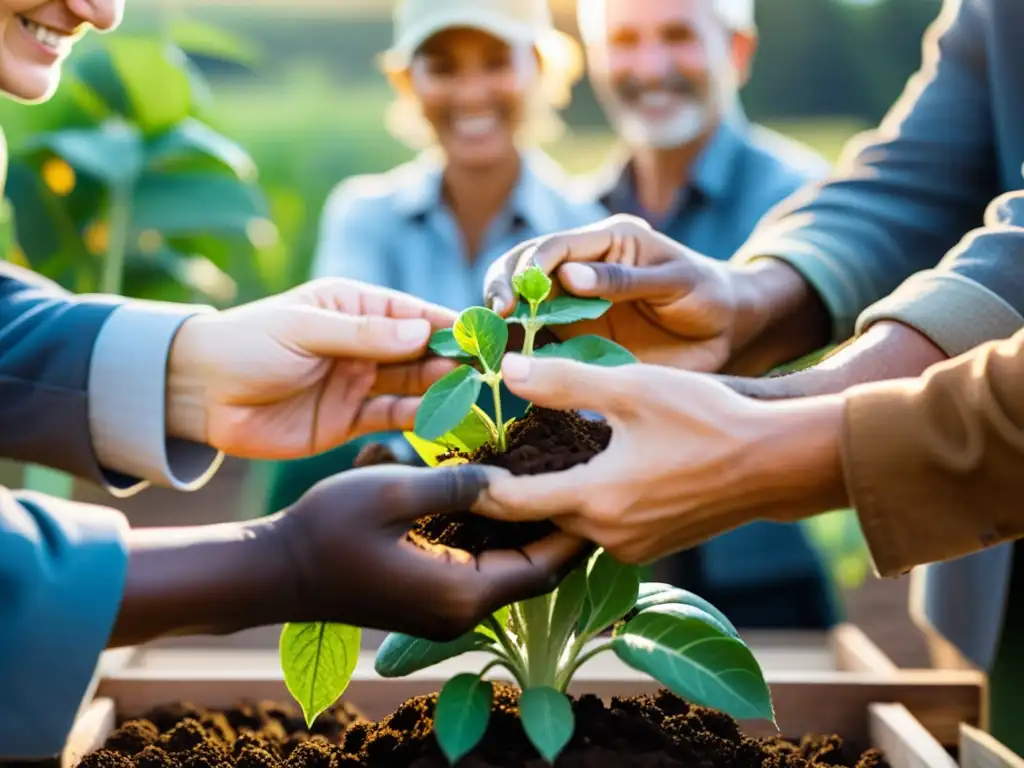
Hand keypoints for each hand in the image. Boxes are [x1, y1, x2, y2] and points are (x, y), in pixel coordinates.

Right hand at [113, 464, 587, 645]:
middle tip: (584, 477)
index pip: (544, 566)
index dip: (576, 529)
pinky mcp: (429, 596)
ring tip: (555, 481)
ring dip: (531, 531)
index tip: (598, 484)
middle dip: (561, 527)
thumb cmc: (327, 530)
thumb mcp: (393, 491)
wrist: (277, 571)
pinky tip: (507, 500)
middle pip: (534, 572)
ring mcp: (444, 608)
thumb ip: (456, 483)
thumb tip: (505, 476)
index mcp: (462, 592)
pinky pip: (482, 568)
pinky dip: (500, 538)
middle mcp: (462, 609)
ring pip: (509, 570)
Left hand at [165, 278, 457, 458]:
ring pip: (411, 385)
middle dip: (451, 359)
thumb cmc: (246, 345)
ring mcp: (357, 382)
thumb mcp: (305, 330)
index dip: (447, 324)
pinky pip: (391, 417)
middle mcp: (363, 344)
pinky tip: (439, 416)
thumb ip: (363, 334)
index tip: (482, 335)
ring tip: (469, 392)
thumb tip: (423, 329)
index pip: (412, 313)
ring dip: (439, 388)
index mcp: (352, 308)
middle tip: (484, 370)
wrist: (198, 395)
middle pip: (419, 351)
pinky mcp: (349, 420)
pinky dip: (416, 416)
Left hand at [472, 355, 847, 564]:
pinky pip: (603, 527)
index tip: (453, 470)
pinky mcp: (654, 545)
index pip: (512, 503)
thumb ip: (565, 382)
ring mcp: (634, 547)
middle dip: (513, 490)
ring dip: (552, 495)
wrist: (776, 461)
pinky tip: (587, 470)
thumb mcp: (632, 388)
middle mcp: (609, 536)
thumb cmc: (708, 419)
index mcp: (596, 500)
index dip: (478, 486)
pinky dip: (586, 501)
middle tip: (487, 458)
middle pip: (540, 516)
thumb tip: (506, 371)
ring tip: (529, 460)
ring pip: (572, 522)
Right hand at [483, 214, 828, 373]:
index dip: (528, 269)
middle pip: (522, 270)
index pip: (552, 247)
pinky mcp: (576, 337)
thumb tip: (569, 275)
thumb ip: (625, 279)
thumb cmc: (708, 295)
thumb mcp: (676, 282)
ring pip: (523, 306)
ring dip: (502, 321)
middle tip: (497, 319)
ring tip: (489, 343)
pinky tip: (506, 364)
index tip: (516, 298)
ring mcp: (575, 304)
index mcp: (607, 241)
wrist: (729, 331)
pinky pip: (538, 341)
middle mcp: (582, 268)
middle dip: (502, 289)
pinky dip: (518, 349)